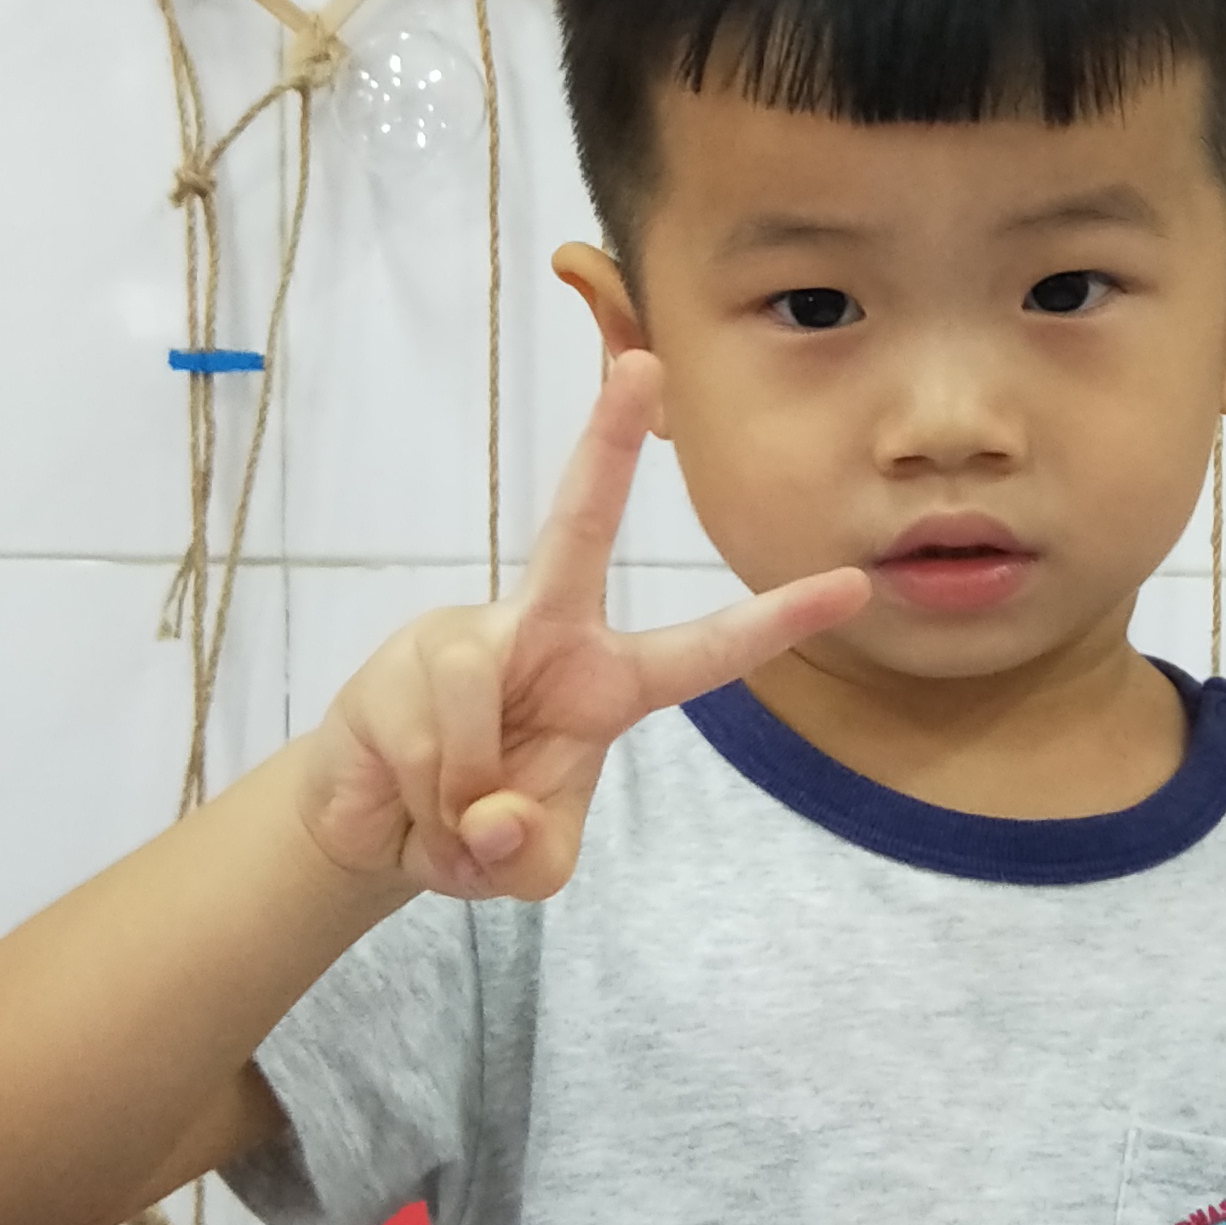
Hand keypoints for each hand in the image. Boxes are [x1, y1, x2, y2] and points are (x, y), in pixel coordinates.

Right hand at [292, 352, 868, 903]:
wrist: (370, 829)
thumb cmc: (470, 824)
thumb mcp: (528, 864)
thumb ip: (533, 855)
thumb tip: (496, 813)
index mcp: (603, 680)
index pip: (705, 650)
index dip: (777, 621)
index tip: (854, 584)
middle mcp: (538, 633)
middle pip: (578, 527)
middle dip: (604, 443)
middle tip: (642, 359)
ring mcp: (463, 635)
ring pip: (477, 697)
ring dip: (464, 788)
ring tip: (449, 811)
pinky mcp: (396, 660)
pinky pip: (429, 734)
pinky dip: (425, 795)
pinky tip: (410, 796)